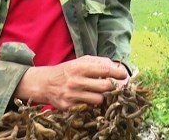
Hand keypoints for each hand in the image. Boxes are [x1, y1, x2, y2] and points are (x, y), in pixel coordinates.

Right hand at [15, 55, 129, 109]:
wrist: (44, 83)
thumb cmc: (68, 70)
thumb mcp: (81, 61)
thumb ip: (99, 62)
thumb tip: (117, 67)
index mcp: (80, 67)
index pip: (105, 70)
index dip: (118, 73)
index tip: (124, 75)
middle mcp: (75, 81)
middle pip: (105, 86)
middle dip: (113, 86)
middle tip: (114, 86)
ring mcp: (71, 95)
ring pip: (98, 99)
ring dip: (102, 97)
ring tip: (98, 92)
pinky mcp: (68, 107)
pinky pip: (88, 107)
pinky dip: (90, 104)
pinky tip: (87, 98)